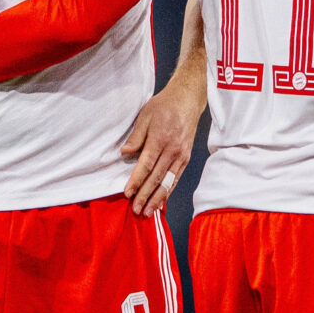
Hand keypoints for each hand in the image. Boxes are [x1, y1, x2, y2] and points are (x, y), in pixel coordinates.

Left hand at [121, 70, 203, 218]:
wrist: (188, 100)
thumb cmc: (164, 106)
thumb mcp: (145, 116)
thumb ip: (136, 136)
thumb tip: (125, 153)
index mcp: (161, 139)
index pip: (146, 165)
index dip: (136, 181)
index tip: (127, 193)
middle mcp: (173, 150)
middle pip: (157, 177)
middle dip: (146, 196)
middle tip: (136, 210)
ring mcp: (181, 155)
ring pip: (168, 181)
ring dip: (157, 198)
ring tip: (148, 212)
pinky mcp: (186, 158)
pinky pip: (176, 178)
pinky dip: (168, 191)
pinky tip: (161, 201)